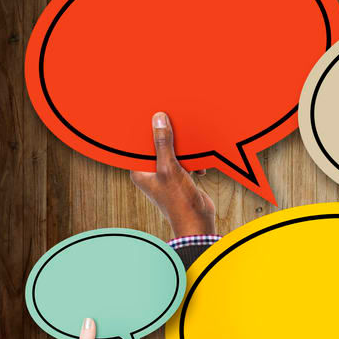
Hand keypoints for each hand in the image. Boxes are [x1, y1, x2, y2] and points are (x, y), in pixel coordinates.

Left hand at [130, 112, 215, 236]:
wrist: (197, 222)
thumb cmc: (178, 200)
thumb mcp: (169, 168)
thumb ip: (163, 143)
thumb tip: (158, 119)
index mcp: (139, 172)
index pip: (138, 145)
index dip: (145, 131)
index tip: (153, 117)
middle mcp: (150, 173)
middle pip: (156, 147)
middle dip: (168, 139)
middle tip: (175, 125)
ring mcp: (165, 176)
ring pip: (172, 154)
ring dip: (183, 151)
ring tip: (190, 148)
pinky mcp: (179, 179)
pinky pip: (184, 162)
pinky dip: (192, 162)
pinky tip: (200, 167)